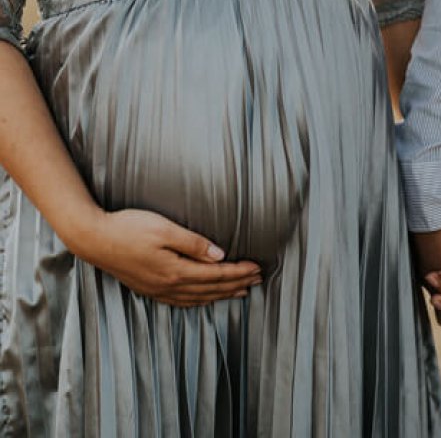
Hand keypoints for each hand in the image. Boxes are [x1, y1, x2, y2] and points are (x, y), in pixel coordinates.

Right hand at [75, 209, 262, 306]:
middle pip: (211, 288)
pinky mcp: (148, 288)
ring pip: (198, 298)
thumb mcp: (165, 229)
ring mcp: (157, 290)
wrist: (94, 239)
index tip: (258, 267)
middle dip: (237, 284)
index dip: (239, 272)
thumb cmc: (129, 227)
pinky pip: (181, 301)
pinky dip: (199, 301)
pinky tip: (205, 298)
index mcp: (176, 270)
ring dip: (221, 294)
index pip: (217, 274)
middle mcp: (168, 285)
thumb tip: (220, 255)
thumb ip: (194, 243)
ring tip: (240, 291)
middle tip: (259, 279)